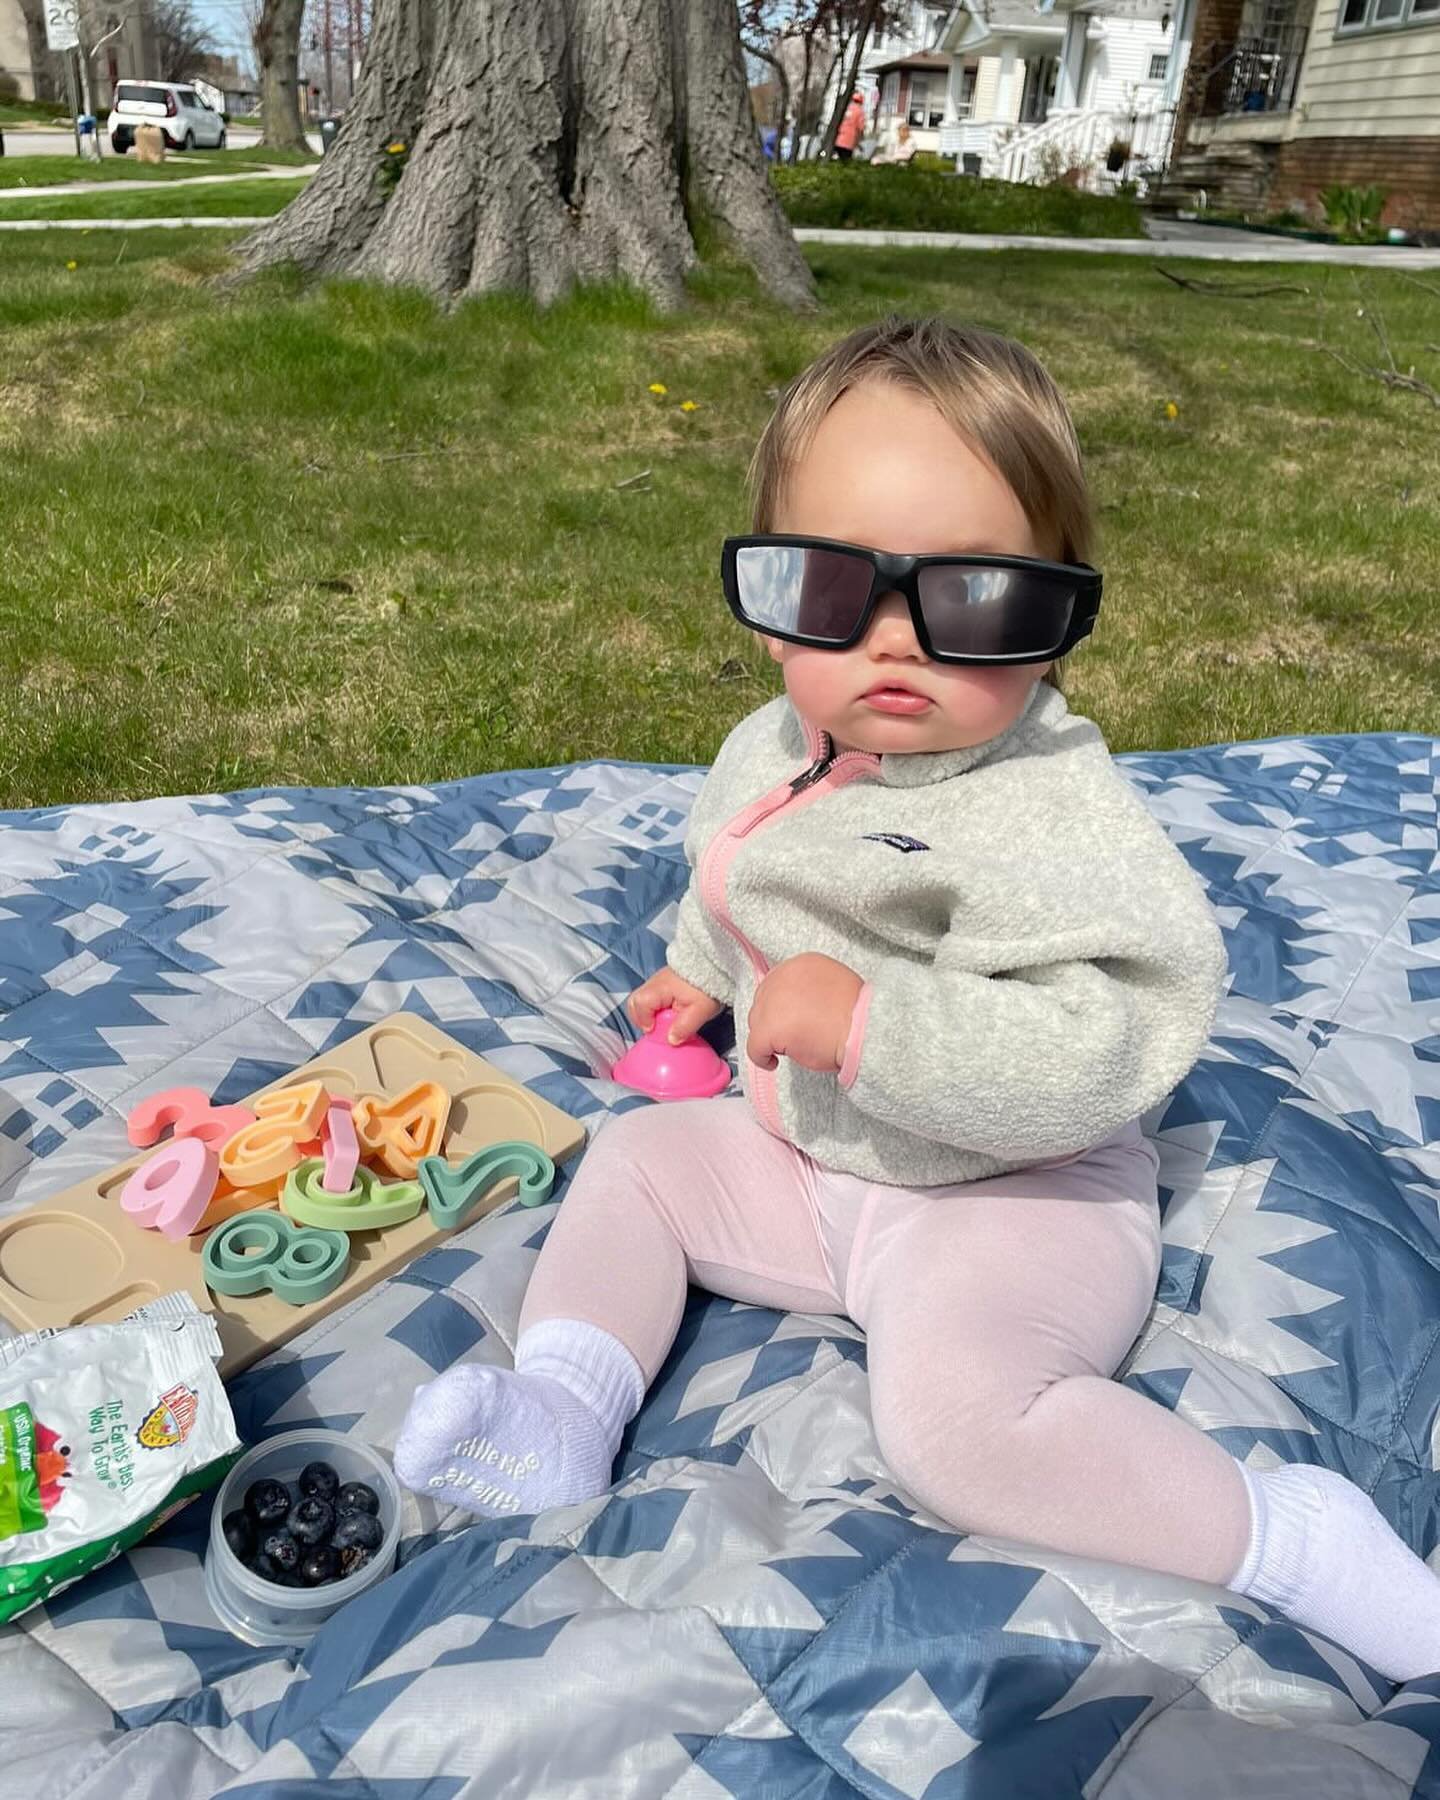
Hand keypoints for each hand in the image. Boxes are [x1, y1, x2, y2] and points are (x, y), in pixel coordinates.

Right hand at [629, 969, 723, 1045]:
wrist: (716, 967)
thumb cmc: (708, 987)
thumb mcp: (700, 1011)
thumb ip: (684, 1027)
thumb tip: (670, 1040)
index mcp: (659, 988)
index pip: (639, 1004)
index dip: (645, 1021)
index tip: (657, 1030)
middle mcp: (653, 983)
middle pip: (634, 1002)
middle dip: (641, 1019)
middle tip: (656, 1028)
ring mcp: (656, 981)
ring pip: (641, 1000)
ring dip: (648, 1014)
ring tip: (663, 1022)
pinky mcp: (663, 983)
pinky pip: (650, 998)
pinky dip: (655, 1008)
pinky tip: (669, 1013)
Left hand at [746, 954, 862, 1074]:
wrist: (865, 1028)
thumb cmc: (858, 1015)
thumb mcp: (832, 987)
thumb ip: (809, 990)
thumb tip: (794, 1008)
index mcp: (800, 964)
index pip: (776, 984)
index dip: (780, 1005)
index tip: (790, 1019)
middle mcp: (782, 976)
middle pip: (763, 1001)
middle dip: (772, 1019)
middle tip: (789, 1037)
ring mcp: (773, 1002)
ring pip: (757, 1022)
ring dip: (769, 1035)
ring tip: (790, 1047)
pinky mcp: (770, 1027)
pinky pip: (755, 1047)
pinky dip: (761, 1057)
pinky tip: (773, 1062)